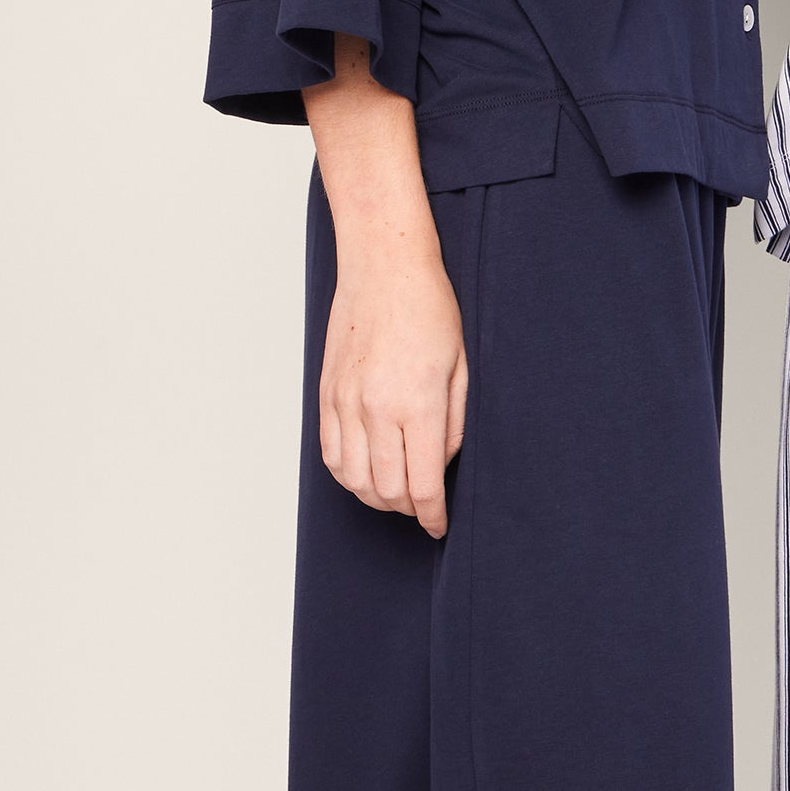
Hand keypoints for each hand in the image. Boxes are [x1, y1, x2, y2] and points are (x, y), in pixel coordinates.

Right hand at [304, 33, 466, 538]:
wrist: (385, 265)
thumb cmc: (430, 307)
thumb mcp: (463, 366)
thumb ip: (456, 421)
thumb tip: (443, 464)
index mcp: (417, 403)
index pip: (422, 483)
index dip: (432, 513)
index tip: (439, 525)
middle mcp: (376, 407)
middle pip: (386, 489)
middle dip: (407, 510)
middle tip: (424, 509)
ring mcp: (346, 401)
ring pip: (353, 477)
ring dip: (376, 498)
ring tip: (397, 496)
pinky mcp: (326, 392)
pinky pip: (330, 452)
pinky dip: (347, 475)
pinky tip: (365, 475)